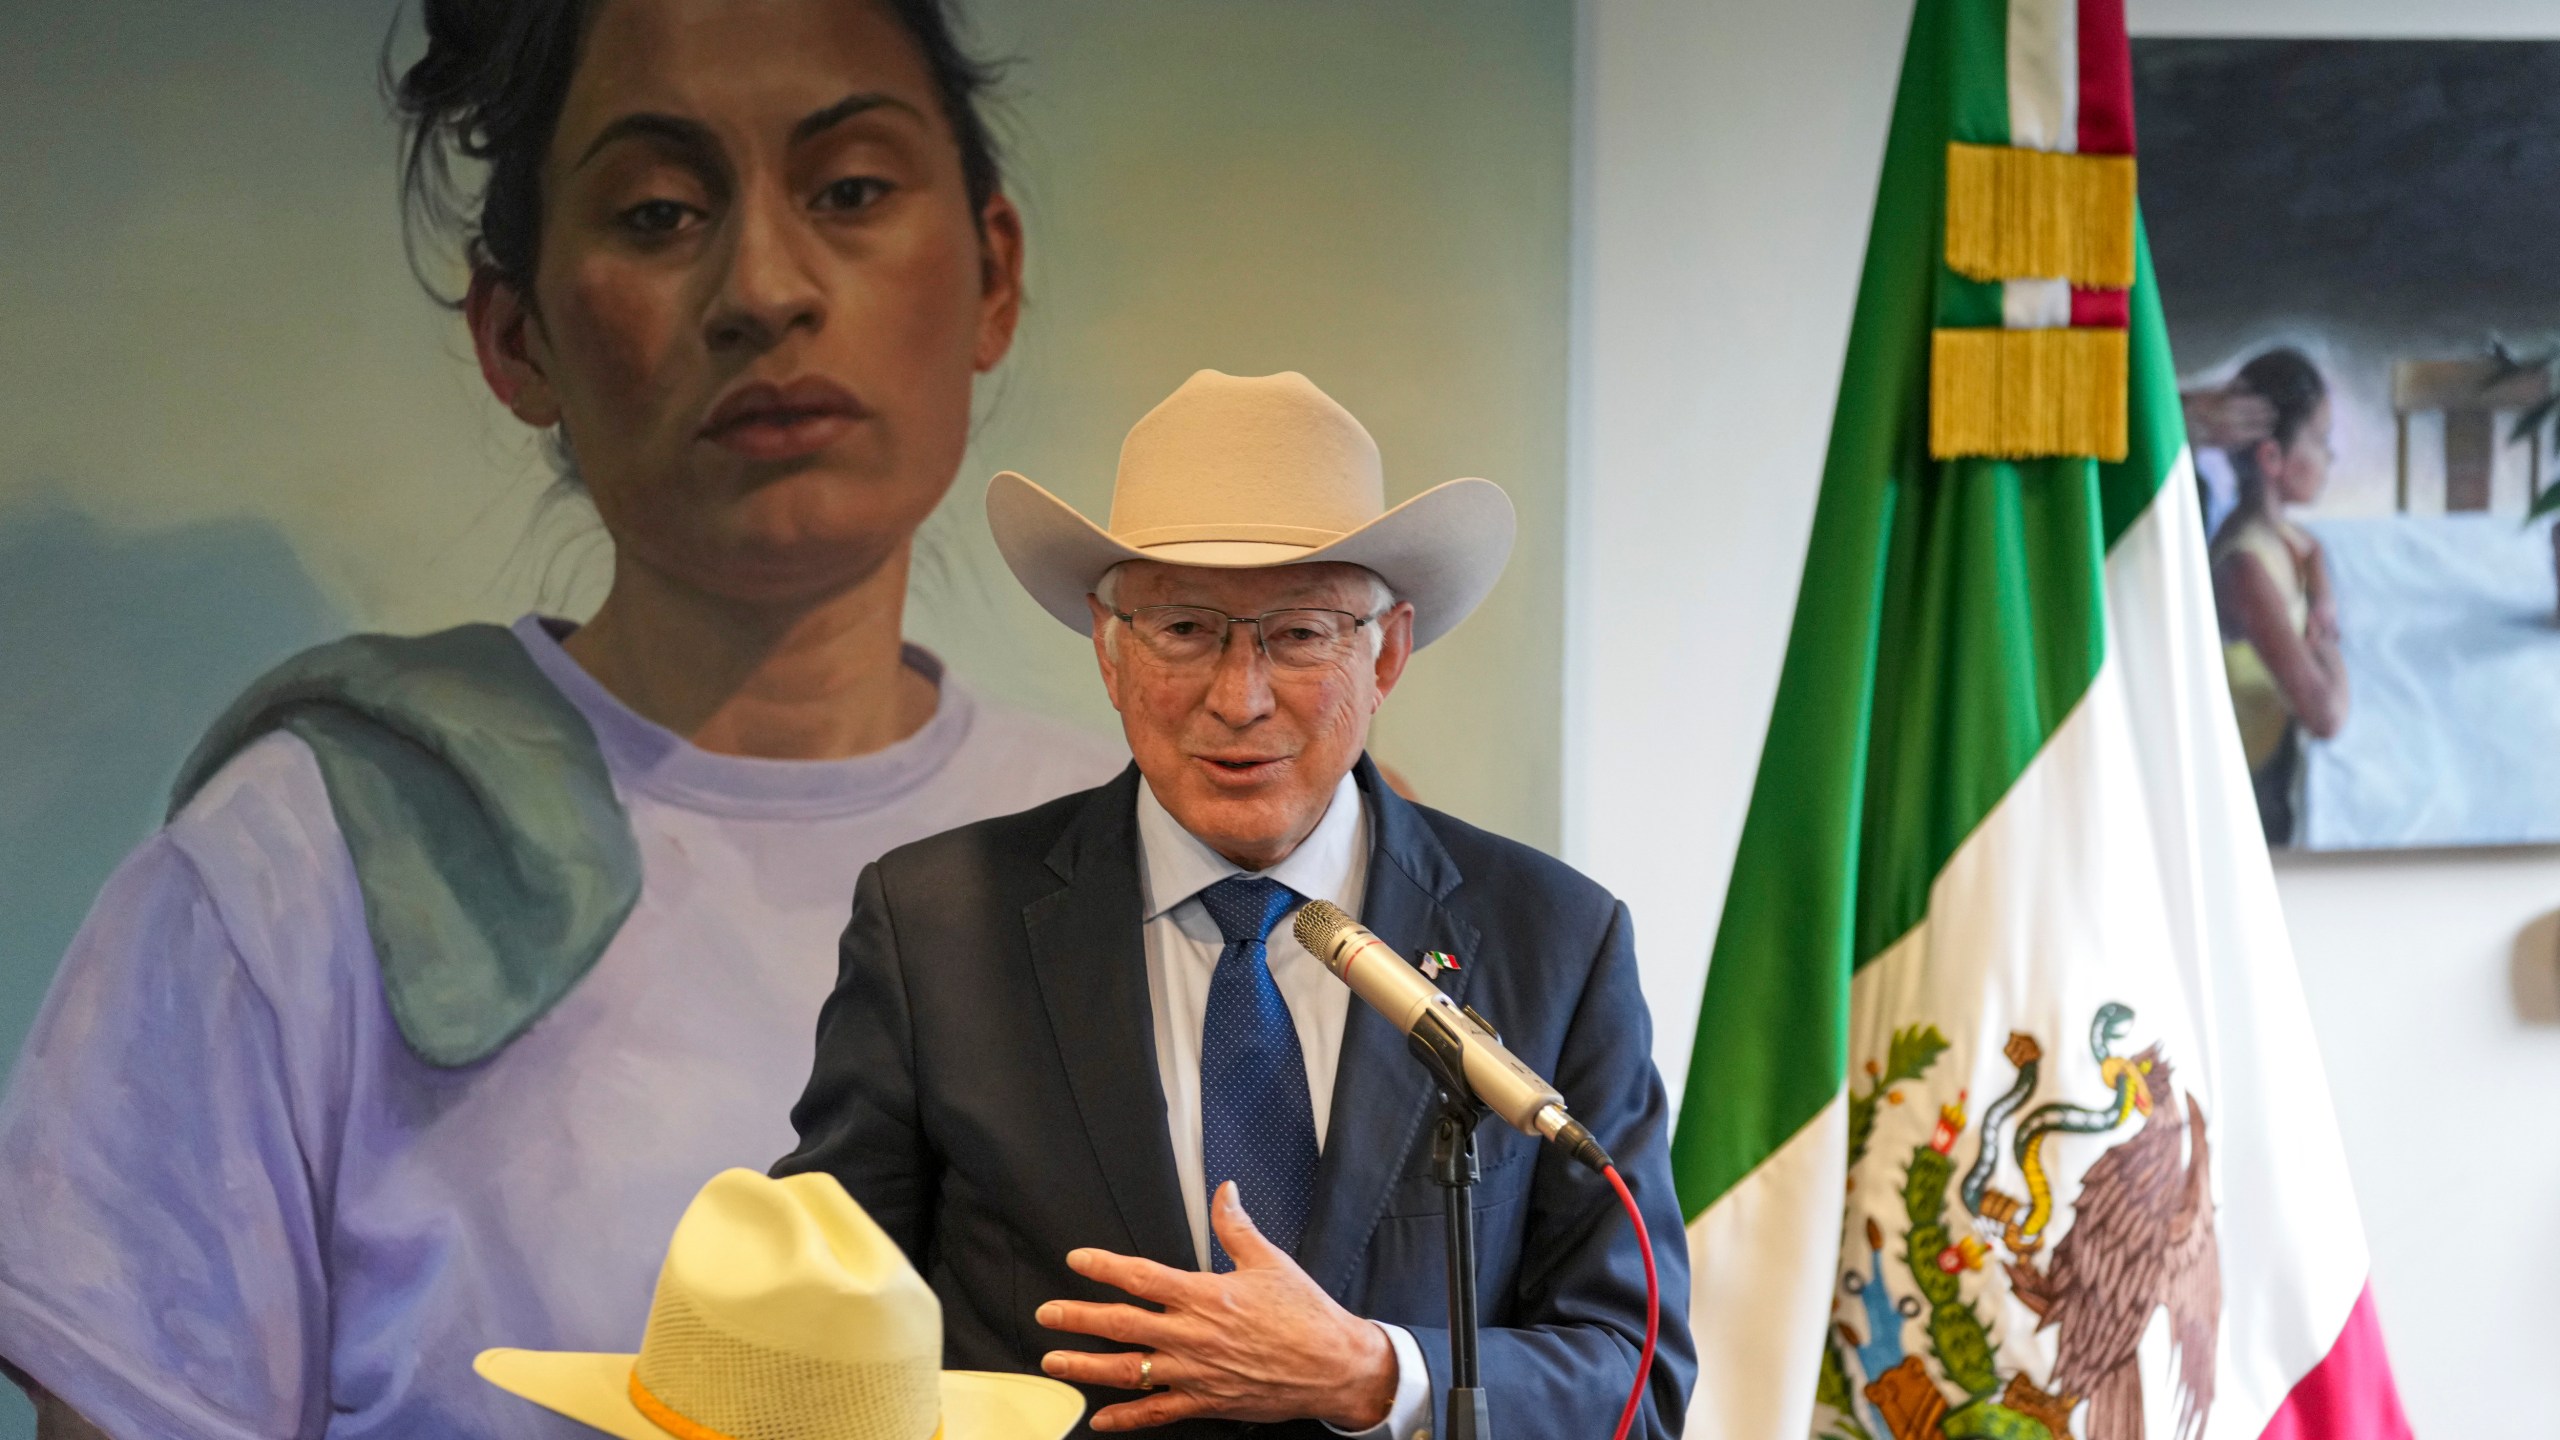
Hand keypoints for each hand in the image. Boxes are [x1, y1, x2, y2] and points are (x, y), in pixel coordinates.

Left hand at [1038, 1182, 1398, 1431]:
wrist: (1335, 1366)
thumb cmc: (1305, 1313)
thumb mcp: (1270, 1261)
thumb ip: (1237, 1227)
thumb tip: (1225, 1191)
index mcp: (1206, 1295)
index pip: (1142, 1278)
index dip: (1105, 1268)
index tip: (1077, 1261)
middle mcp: (1194, 1335)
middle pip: (1123, 1325)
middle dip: (1079, 1318)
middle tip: (1045, 1314)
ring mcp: (1197, 1373)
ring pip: (1130, 1370)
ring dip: (1087, 1367)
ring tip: (1053, 1362)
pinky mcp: (1207, 1402)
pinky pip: (1158, 1413)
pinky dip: (1127, 1418)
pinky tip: (1100, 1420)